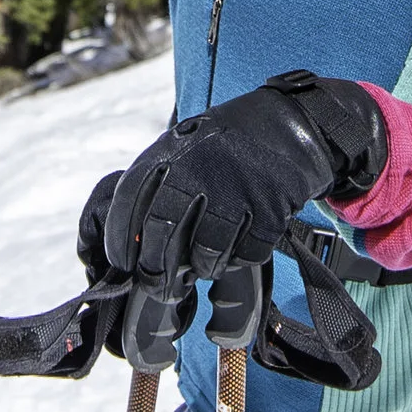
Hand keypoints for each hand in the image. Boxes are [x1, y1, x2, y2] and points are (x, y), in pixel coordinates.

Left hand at [101, 73, 388, 284]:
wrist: (293, 124)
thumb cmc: (229, 145)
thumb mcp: (187, 148)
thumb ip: (161, 184)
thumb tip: (137, 242)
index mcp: (172, 150)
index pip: (130, 196)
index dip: (119, 236)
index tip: (121, 263)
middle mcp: (199, 167)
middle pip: (162, 229)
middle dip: (155, 268)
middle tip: (157, 287)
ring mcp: (235, 187)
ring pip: (205, 249)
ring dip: (201, 267)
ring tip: (202, 267)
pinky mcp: (269, 207)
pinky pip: (247, 252)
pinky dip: (240, 259)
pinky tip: (237, 250)